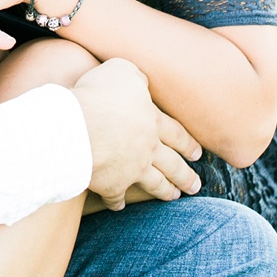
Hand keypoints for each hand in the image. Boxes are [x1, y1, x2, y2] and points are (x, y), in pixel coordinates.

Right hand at [71, 59, 201, 210]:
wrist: (78, 127)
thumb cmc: (100, 94)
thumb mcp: (122, 71)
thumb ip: (136, 77)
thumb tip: (142, 83)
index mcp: (152, 121)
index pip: (176, 134)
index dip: (188, 143)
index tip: (198, 154)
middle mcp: (148, 149)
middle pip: (172, 164)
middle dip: (185, 175)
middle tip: (195, 185)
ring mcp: (132, 169)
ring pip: (155, 183)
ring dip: (165, 191)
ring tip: (173, 197)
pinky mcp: (111, 184)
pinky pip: (116, 196)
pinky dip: (118, 201)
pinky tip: (119, 205)